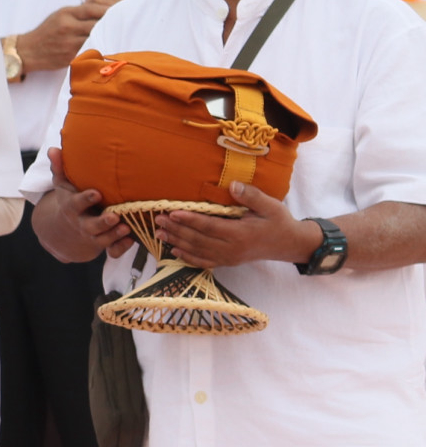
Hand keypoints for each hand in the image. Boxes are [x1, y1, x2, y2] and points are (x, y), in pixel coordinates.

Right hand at [16, 0, 119, 72]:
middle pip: (99, 21)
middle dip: (116, 20)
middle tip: (132, 20)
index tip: (126, 7)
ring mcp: (69, 42)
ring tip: (126, 33)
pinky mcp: (71, 56)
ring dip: (112, 34)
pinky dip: (103, 46)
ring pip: (98, 36)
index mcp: (67, 13)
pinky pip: (92, 49)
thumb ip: (82, 9)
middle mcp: (68, 26)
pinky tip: (113, 45)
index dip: (112, 6)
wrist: (29, 51)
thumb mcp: (62, 14)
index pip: (94, 6)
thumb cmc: (48, 32)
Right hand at [33, 149, 132, 262]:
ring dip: (114, 235)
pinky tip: (131, 239)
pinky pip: (113, 250)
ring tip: (126, 227)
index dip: (85, 199)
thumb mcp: (62, 186)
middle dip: (102, 223)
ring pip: (103, 240)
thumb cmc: (68, 201)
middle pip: (91, 226)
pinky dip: (122, 246)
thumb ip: (59, 168)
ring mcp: (93, 236)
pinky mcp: (103, 244)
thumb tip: (53, 148)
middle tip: (114, 216)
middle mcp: (82, 223)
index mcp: (72, 208)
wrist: (62, 231)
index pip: (77, 204)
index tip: (96, 193)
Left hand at [156, 183, 321, 269]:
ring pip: (197, 251)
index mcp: (240, 234)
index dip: (189, 220)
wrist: (288, 244)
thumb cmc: (278, 222)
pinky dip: (187, 257)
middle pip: (198, 239)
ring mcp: (228, 258)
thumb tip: (233, 185)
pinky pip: (204, 262)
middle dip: (177, 229)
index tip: (173, 213)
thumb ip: (251, 196)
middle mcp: (231, 248)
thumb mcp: (270, 206)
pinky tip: (174, 251)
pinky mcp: (228, 262)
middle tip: (158, 219)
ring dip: (176, 242)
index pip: (209, 226)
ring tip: (159, 233)